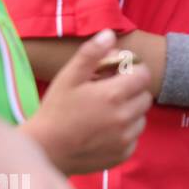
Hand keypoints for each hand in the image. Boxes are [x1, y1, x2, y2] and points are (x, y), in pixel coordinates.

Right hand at [25, 29, 152, 173]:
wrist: (44, 150)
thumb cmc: (55, 109)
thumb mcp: (68, 77)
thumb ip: (91, 54)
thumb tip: (110, 34)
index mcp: (113, 95)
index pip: (144, 75)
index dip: (132, 72)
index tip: (117, 75)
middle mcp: (124, 117)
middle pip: (145, 96)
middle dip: (131, 91)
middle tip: (108, 93)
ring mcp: (125, 138)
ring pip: (141, 117)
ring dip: (130, 112)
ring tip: (105, 112)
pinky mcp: (123, 154)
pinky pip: (135, 137)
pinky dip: (125, 132)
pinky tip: (104, 130)